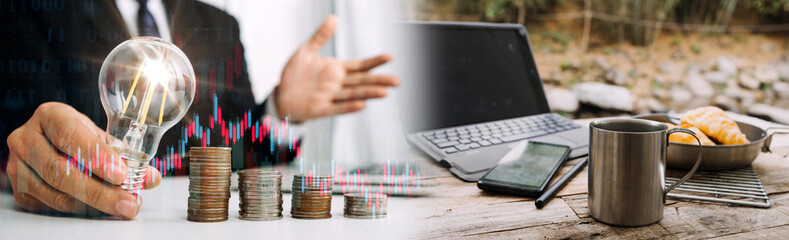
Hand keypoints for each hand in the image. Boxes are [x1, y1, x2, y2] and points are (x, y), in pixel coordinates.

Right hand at [6, 102, 160, 218]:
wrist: (46, 142)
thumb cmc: (76, 135)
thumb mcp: (98, 135)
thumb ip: (123, 154)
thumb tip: (150, 177)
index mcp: (51, 116)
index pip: (71, 136)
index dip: (97, 157)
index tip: (120, 174)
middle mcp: (27, 139)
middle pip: (61, 171)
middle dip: (100, 191)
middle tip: (127, 202)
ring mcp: (18, 165)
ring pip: (56, 193)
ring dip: (93, 205)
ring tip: (121, 207)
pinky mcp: (19, 189)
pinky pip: (51, 206)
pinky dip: (80, 209)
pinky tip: (100, 208)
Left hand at [276, 15, 399, 122]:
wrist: (281, 96)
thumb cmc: (295, 75)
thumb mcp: (306, 52)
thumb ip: (320, 37)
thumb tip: (333, 18)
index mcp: (336, 70)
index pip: (360, 66)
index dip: (374, 62)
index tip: (390, 57)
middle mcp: (337, 84)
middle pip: (362, 82)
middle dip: (379, 81)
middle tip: (397, 81)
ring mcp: (329, 97)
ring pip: (353, 95)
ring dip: (368, 94)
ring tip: (384, 92)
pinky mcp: (319, 109)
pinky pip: (336, 108)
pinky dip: (348, 107)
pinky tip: (362, 105)